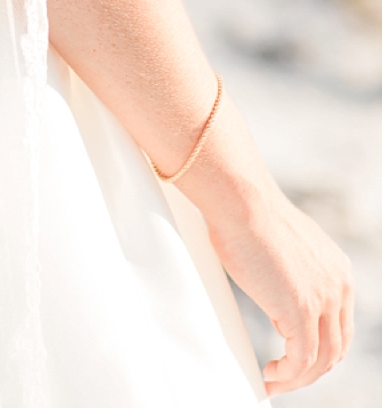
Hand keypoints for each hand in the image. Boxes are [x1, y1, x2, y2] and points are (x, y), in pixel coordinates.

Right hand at [206, 184, 353, 396]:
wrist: (241, 201)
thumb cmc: (248, 214)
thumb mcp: (283, 248)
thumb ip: (290, 270)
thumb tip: (273, 284)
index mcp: (338, 270)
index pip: (340, 325)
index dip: (321, 348)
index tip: (296, 356)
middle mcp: (339, 285)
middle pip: (336, 347)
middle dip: (312, 368)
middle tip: (286, 375)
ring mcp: (323, 299)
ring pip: (322, 359)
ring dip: (298, 378)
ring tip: (275, 380)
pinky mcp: (301, 311)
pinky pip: (301, 360)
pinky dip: (287, 375)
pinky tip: (271, 374)